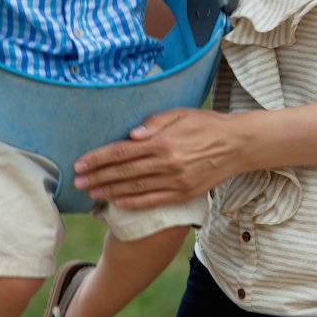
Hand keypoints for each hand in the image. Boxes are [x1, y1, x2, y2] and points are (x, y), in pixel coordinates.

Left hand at [72, 107, 246, 208]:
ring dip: (109, 191)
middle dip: (98, 177)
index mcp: (163, 141)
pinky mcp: (184, 194)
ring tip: (91, 193)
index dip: (98, 159)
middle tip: (77, 182)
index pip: (121, 152)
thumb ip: (154, 123)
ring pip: (135, 188)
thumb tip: (130, 136)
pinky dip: (133, 203)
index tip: (80, 164)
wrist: (238, 145)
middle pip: (123, 172)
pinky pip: (153, 201)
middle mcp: (167, 163)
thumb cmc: (207, 124)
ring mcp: (176, 181)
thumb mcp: (181, 113)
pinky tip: (117, 203)